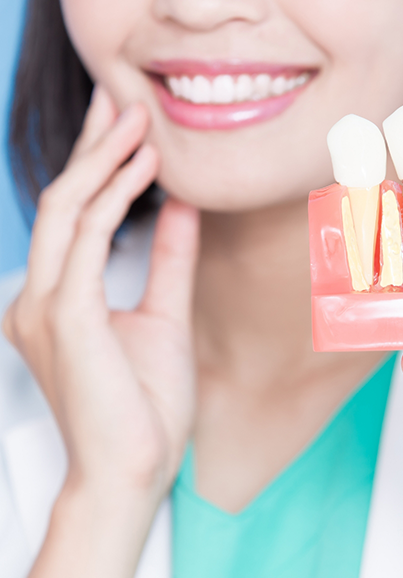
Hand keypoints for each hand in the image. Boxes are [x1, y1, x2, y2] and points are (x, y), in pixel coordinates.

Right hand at [2, 86, 199, 571]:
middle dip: (93, 147)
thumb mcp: (164, 314)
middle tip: (122, 103)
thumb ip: (168, 259)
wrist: (136, 468)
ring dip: (103, 160)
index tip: (127, 130)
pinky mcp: (65, 314)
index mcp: (60, 299)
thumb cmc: (145, 403)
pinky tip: (145, 168)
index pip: (73, 216)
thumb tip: (180, 208)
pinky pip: (85, 237)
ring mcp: (46, 304)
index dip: (98, 167)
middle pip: (62, 199)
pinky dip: (113, 196)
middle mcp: (40, 296)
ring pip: (67, 208)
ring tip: (138, 122)